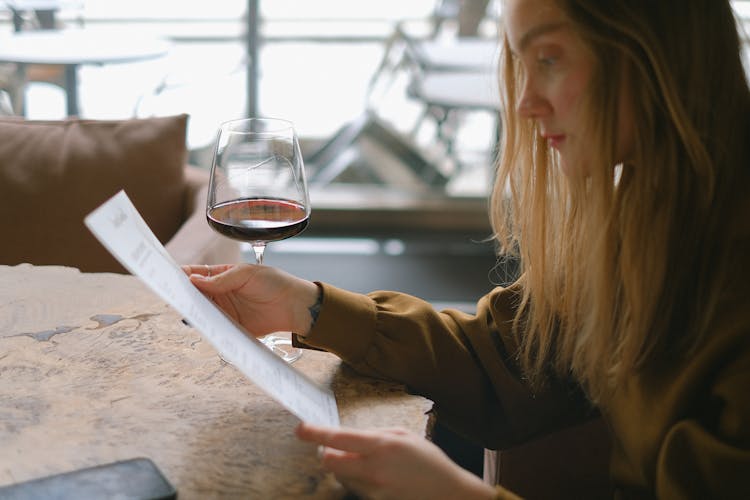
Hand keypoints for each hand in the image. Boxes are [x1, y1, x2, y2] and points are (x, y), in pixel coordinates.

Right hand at [182, 264, 318, 336]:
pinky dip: (206, 326)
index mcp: (222, 276)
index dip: (183, 274)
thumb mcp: (246, 274)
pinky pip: (214, 328)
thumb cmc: (274, 283)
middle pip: (195, 294)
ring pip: (201, 311)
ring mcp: (225, 311)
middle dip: (183, 294)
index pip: (197, 274)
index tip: (169, 276)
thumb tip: (194, 279)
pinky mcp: (232, 327)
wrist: (294, 306)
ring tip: (182, 308)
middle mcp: (220, 294)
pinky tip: (199, 323)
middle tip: (171, 294)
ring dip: (192, 310)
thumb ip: (220, 279)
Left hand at [296, 423, 495, 499]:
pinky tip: (381, 477)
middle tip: (333, 448)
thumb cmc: (428, 461)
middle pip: (330, 463)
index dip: (315, 433)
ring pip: (342, 477)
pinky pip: (357, 489)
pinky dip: (360, 480)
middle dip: (328, 454)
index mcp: (381, 446)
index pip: (338, 439)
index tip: (300, 429)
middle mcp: (374, 470)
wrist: (448, 494)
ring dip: (346, 468)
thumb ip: (375, 435)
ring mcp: (374, 490)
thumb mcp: (404, 436)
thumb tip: (351, 437)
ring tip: (372, 464)